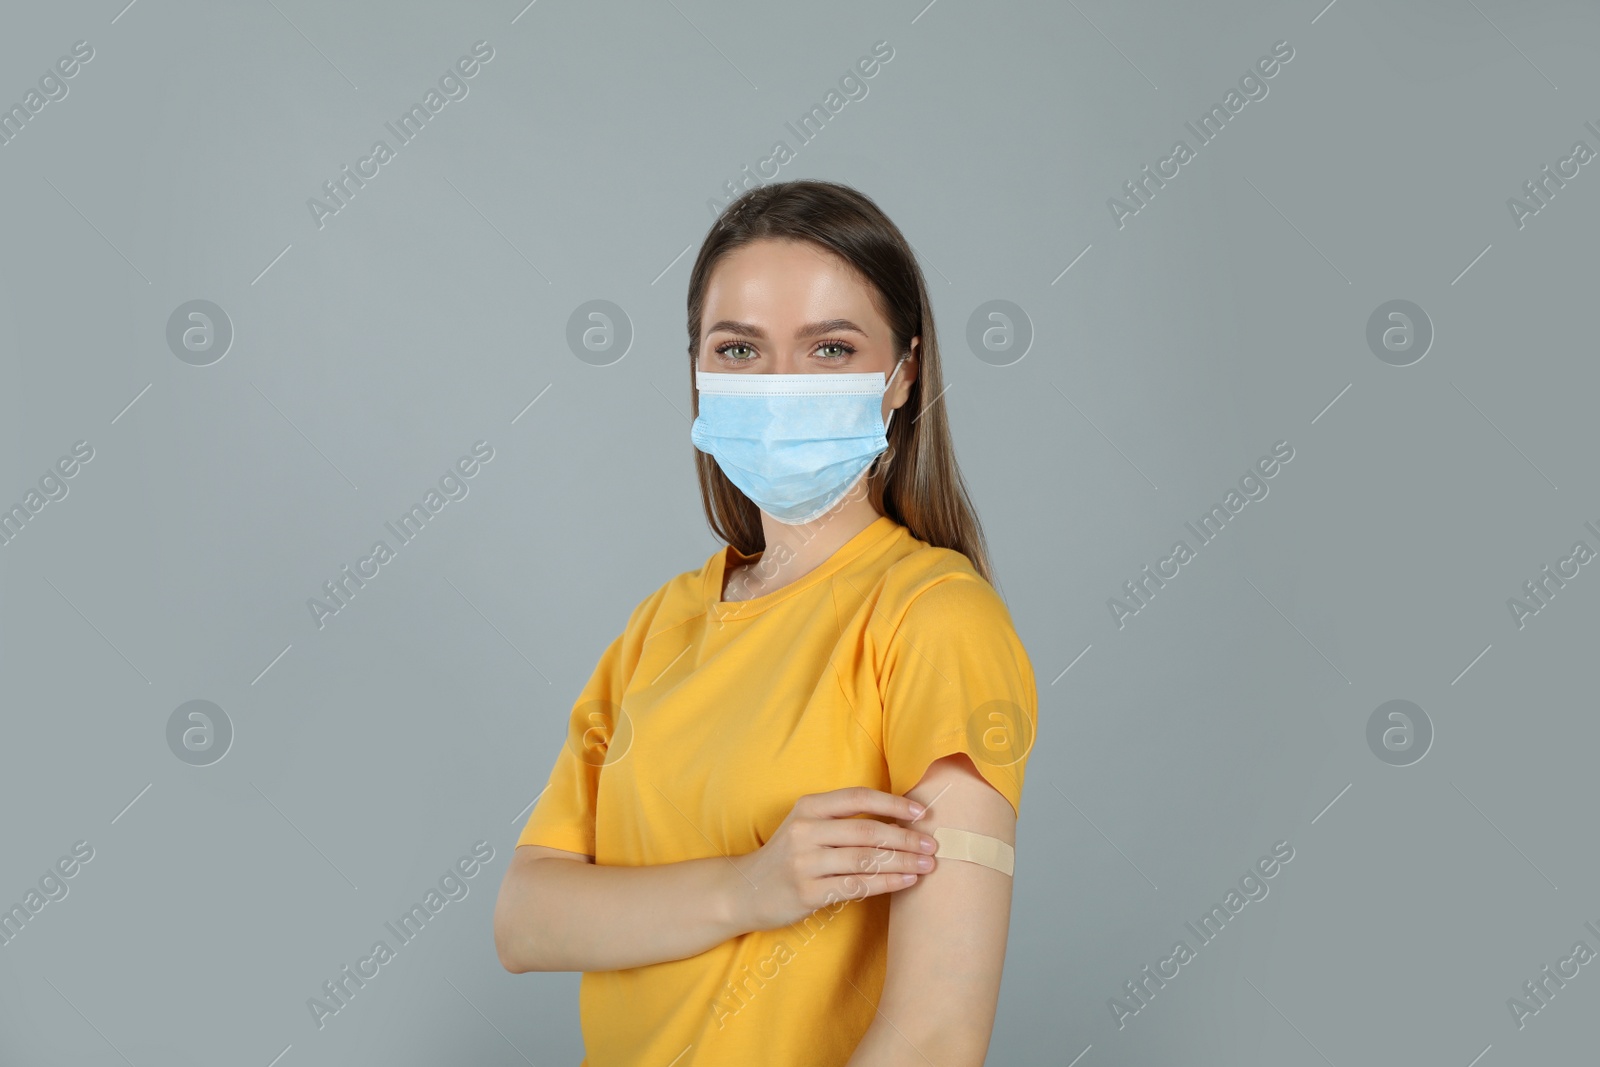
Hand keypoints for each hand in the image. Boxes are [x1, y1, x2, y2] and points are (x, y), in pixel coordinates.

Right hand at [728, 787, 938, 932]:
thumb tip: (899, 819)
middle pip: (867, 831)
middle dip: (905, 838)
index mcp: (809, 807)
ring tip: (927, 865)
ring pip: (865, 860)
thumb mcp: (806, 825)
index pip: (858, 798)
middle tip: (932, 845)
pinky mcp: (807, 892)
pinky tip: (905, 881)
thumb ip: (842, 819)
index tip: (921, 813)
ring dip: (902, 862)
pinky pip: (856, 886)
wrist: (745, 890)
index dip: (893, 803)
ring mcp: (804, 862)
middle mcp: (805, 831)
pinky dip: (886, 883)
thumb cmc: (788, 855)